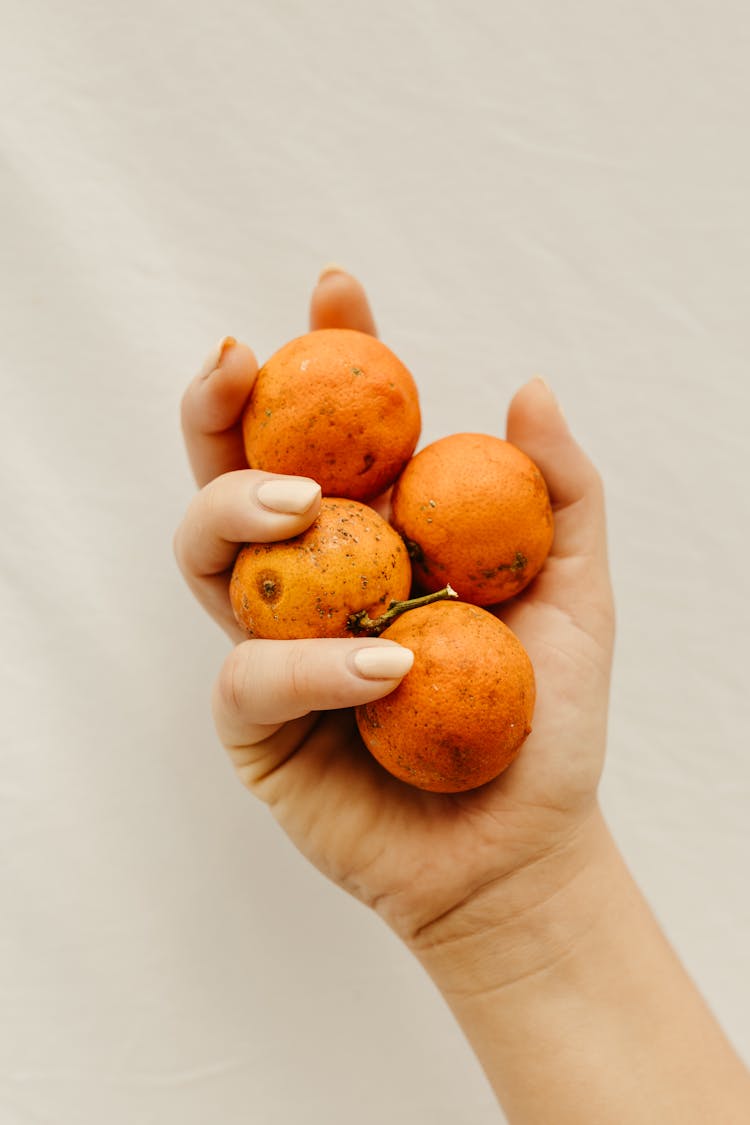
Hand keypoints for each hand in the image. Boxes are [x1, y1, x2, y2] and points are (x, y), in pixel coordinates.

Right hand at [174, 270, 614, 954]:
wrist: (520, 847)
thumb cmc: (545, 720)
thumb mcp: (578, 593)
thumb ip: (562, 491)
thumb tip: (529, 385)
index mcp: (374, 534)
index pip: (335, 429)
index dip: (328, 352)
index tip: (339, 289)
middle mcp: (310, 577)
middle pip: (229, 471)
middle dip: (218, 405)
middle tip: (241, 360)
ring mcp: (271, 644)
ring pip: (204, 553)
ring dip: (237, 508)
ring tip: (307, 504)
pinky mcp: (254, 722)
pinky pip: (251, 673)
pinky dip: (313, 664)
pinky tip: (386, 667)